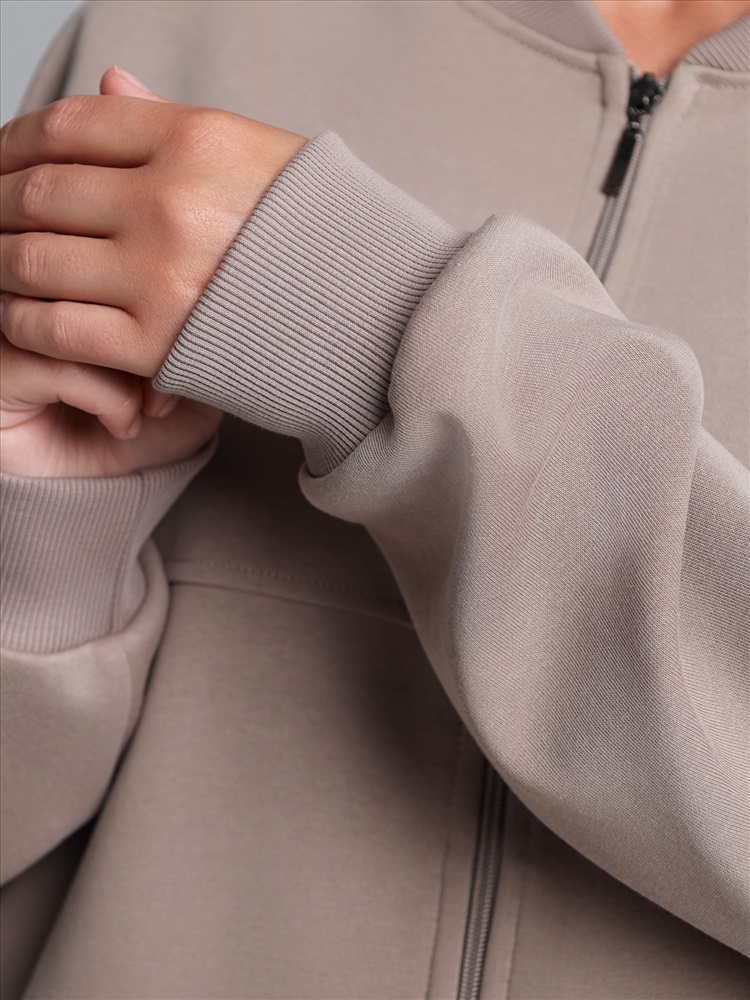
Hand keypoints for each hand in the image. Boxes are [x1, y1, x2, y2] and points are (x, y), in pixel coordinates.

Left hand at [0, 67, 307, 377]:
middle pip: (40, 192)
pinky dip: (24, 321)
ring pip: (33, 260)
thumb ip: (174, 123)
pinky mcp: (161, 343)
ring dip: (0, 263)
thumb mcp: (259, 155)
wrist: (379, 320)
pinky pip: (58, 327)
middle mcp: (171, 201)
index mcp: (196, 140)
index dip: (13, 140)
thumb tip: (109, 81)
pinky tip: (18, 316)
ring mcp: (162, 275)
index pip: (70, 126)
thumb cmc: (324, 236)